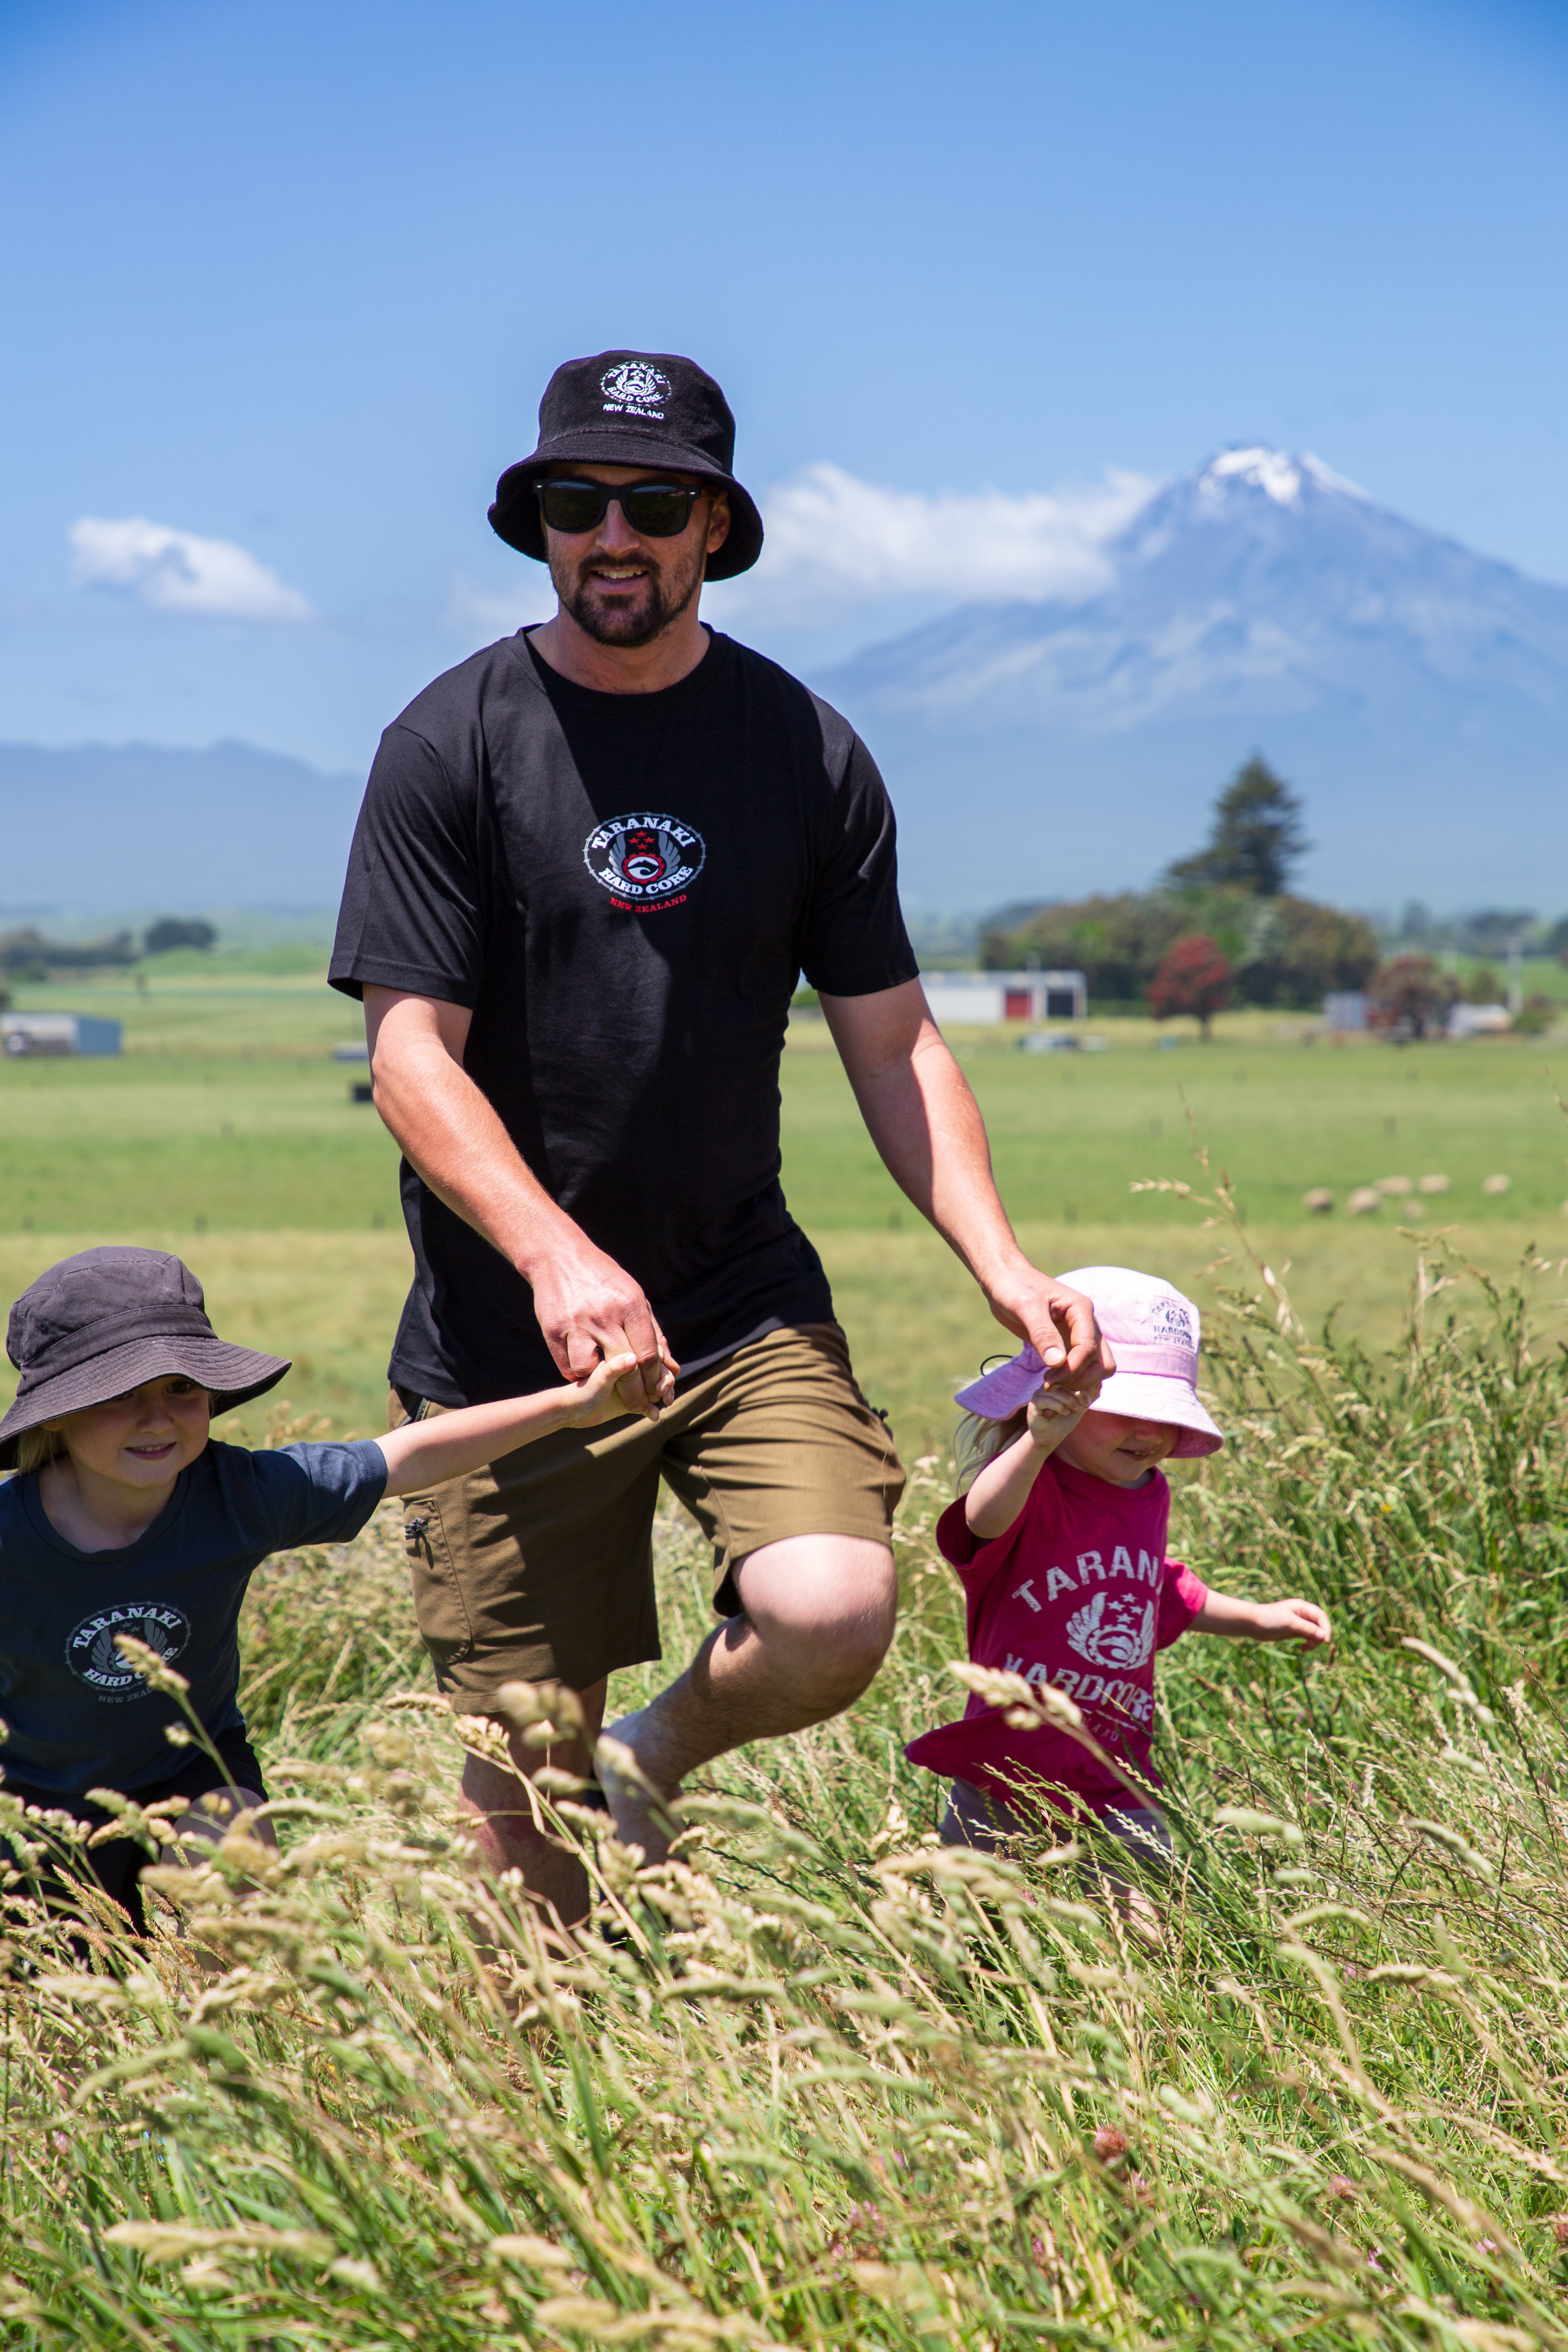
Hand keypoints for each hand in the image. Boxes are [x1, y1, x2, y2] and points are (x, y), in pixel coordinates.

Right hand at [527, 1237, 678, 1412]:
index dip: (655, 1379)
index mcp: (630, 1305)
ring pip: (591, 1371)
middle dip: (637, 1395)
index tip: (658, 1392)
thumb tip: (673, 1370)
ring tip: (606, 1381)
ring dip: (600, 1383)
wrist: (560, 1258)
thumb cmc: (606, 1283)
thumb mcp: (635, 1299)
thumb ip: (654, 1335)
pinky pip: (567, 1366)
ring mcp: (576, 1323)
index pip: (648, 1354)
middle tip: (641, 1406)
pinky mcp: (552, 1330)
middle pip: (626, 1368)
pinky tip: (584, 1367)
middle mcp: (604, 1316)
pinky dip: (577, 1373)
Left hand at [989, 1267, 1112, 1402]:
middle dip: (1082, 1379)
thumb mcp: (1026, 1307)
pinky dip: (1069, 1379)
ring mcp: (1077, 1335)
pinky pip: (1079, 1368)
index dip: (1073, 1369)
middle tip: (1051, 1385)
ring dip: (1077, 1382)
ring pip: (1094, 1368)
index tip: (1049, 1380)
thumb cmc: (1014, 1287)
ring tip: (1049, 1384)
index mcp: (1081, 1310)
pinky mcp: (1066, 1344)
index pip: (1089, 1348)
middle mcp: (1085, 1324)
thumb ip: (1043, 1334)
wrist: (1004, 1281)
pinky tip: (1048, 1381)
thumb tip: (1058, 1363)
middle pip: (1103, 1363)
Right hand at [1025, 1383, 1089, 1446]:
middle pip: (1063, 1381)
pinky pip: (1046, 1400)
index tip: (1088, 1401)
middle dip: (1077, 1393)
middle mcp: (1048, 1385)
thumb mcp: (1080, 1407)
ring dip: (1069, 1400)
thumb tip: (1099, 1382)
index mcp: (1059, 1383)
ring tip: (1076, 1409)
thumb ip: (1088, 1395)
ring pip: (1056, 1390)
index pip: (1071, 1377)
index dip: (1082, 1386)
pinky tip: (1065, 1413)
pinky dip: (1058, 1406)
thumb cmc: (1064, 1421)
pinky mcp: (1034, 1404)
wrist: (1050, 1438)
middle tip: (1085, 1404)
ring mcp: (1040, 1393)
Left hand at [1252, 1598, 1331, 1646]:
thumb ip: (1307, 1629)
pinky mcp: (1294, 1631)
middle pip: (1320, 1625)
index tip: (1325, 1641)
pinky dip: (1308, 1643)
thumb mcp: (1290, 1623)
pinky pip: (1307, 1637)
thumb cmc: (1270, 1619)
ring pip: (1315, 1633)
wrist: (1253, 1624)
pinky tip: (1302, 1648)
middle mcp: (1302, 1614)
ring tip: (1305, 1648)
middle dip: (1319, 1636)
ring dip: (1313, 1642)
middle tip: (1311, 1645)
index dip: (1326, 1628)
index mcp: (1302, 1607)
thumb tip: (1324, 1636)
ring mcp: (1299, 1623)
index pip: (1321, 1616)